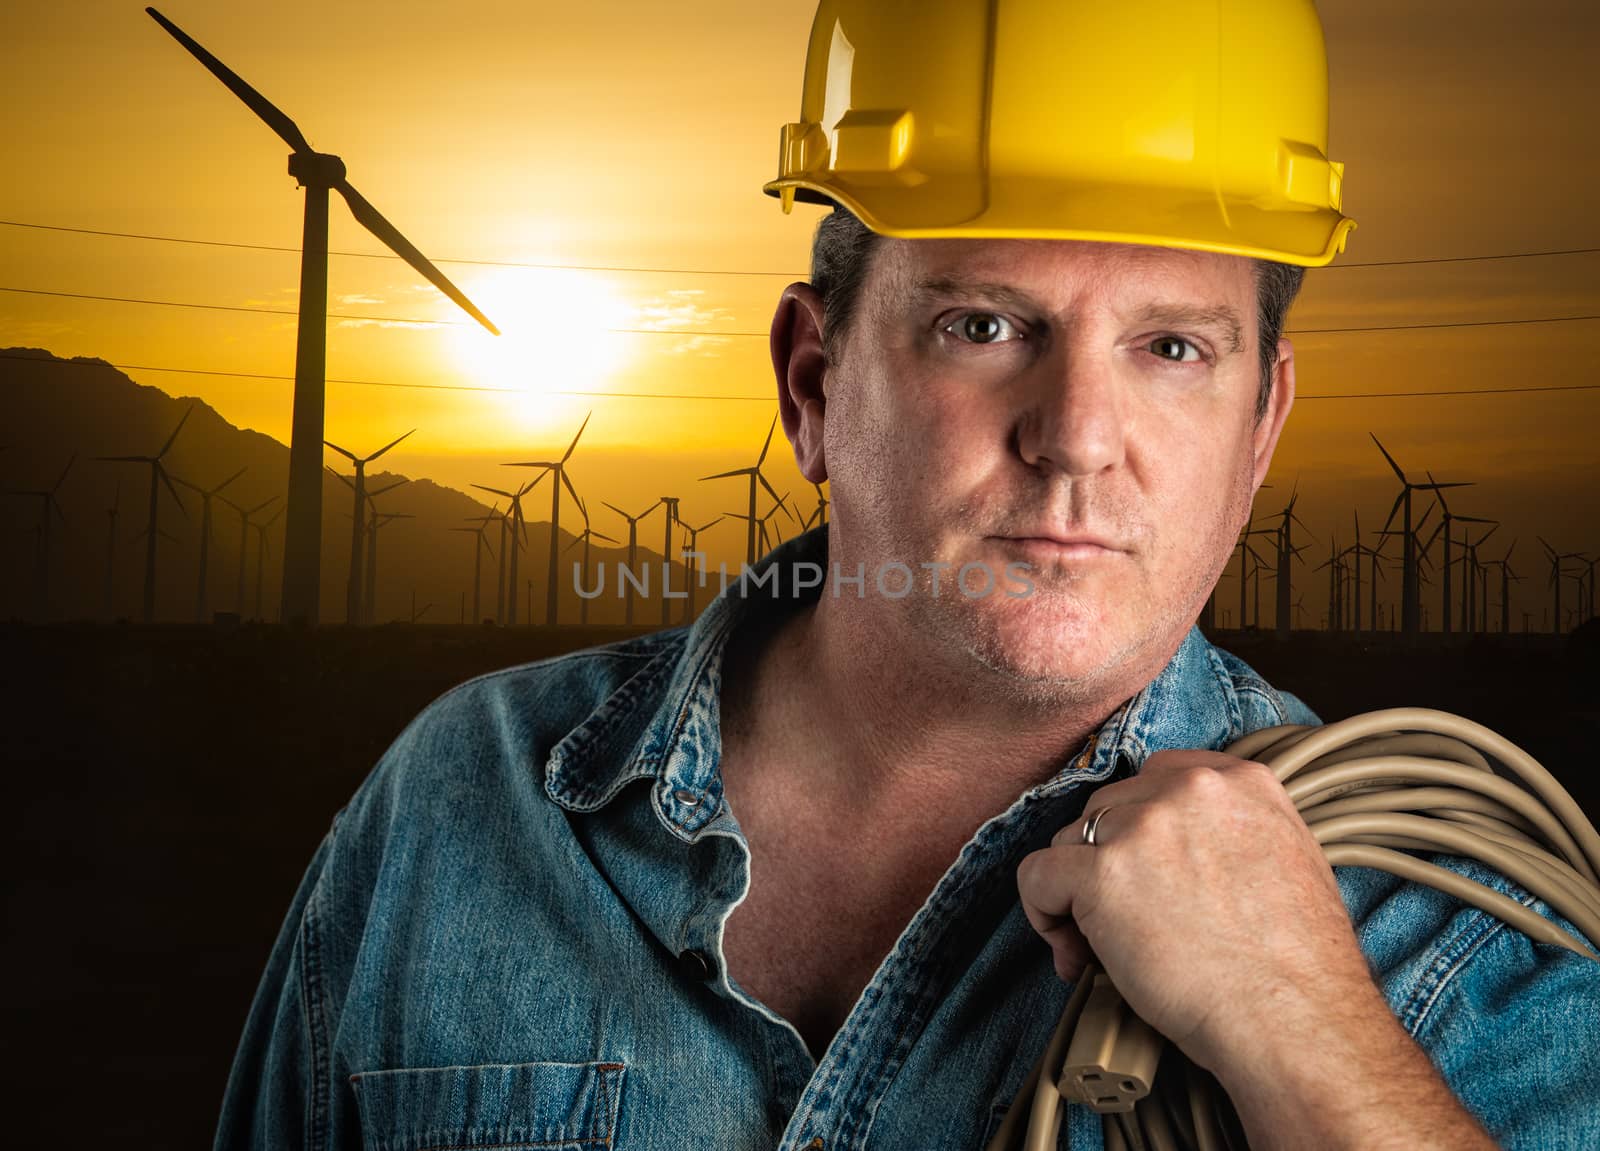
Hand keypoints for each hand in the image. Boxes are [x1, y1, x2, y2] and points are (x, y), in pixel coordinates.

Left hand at [1016, 750, 1380, 1072]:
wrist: (1296, 1021)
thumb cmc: (1297, 965)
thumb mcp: (1286, 857)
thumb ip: (1229, 830)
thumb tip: (1177, 849)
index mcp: (1239, 781)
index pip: (1154, 779)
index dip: (1139, 831)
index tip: (1145, 874)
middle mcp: (1190, 789)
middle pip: (1108, 810)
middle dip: (1108, 863)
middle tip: (1126, 924)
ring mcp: (1144, 827)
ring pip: (1071, 841)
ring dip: (1076, 893)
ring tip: (1104, 950)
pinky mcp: (1103, 874)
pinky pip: (1037, 876)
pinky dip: (1044, 914)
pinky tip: (1073, 953)